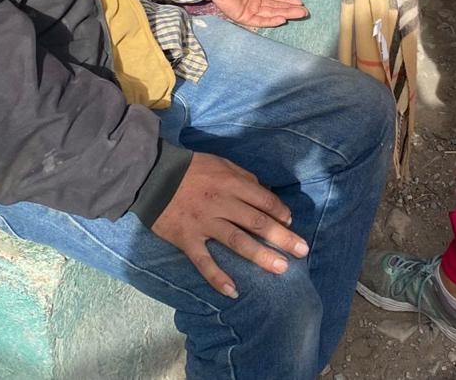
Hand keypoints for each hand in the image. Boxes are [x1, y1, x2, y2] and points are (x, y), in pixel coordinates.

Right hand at [151, 151, 307, 297]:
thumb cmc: (191, 169)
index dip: (280, 212)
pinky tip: (233, 291)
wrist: (152, 176)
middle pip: (257, 222)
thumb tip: (265, 194)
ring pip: (237, 242)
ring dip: (260, 256)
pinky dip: (217, 277)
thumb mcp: (221, 163)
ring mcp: (204, 223)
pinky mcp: (187, 239)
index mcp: (231, 183)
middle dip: (282, 237)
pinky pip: (203, 261)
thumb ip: (244, 178)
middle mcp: (221, 203)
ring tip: (281, 268)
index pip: (263, 200)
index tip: (291, 223)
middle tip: (302, 250)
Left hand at [211, 0, 306, 27]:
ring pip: (270, 14)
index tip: (300, 2)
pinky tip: (282, 19)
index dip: (288, 0)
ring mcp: (250, 10)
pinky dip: (270, 20)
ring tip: (298, 14)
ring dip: (285, 14)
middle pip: (276, 7)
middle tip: (304, 12)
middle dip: (290, 9)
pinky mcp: (243, 17)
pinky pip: (259, 20)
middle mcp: (256, 2)